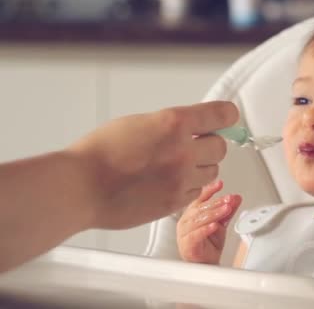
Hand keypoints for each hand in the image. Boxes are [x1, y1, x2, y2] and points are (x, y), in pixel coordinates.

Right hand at [68, 101, 238, 229]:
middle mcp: (182, 151)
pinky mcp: (175, 202)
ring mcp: (181, 179)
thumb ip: (170, 125)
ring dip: (200, 167)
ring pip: (212, 172)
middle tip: (192, 146)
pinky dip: (188, 188)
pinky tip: (168, 183)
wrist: (81, 187)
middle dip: (208, 145)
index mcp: (173, 124)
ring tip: (175, 167)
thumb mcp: (138, 123)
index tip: (228, 117)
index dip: (226, 116)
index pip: (221, 114)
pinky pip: (196, 192)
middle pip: (220, 147)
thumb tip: (189, 126)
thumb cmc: (99, 155)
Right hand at [177, 180, 241, 263]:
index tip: (220, 184)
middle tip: (229, 199)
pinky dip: (205, 229)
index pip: (200, 199)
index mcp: (192, 213)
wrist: (207, 264)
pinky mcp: (187, 244)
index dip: (209, 190)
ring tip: (226, 209)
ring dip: (214, 214)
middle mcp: (186, 221)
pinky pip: (195, 235)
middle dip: (217, 202)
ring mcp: (184, 233)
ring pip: (199, 220)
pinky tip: (214, 225)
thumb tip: (236, 198)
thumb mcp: (222, 223)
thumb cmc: (209, 244)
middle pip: (201, 208)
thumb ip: (228, 210)